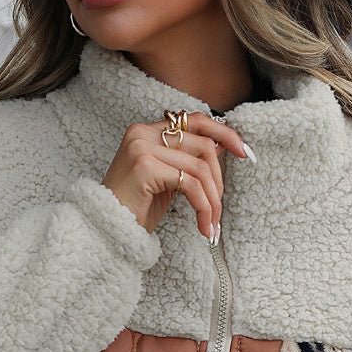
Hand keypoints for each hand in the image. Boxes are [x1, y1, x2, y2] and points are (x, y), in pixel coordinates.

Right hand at [101, 112, 249, 241]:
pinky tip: (203, 227)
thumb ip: (189, 160)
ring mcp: (142, 147)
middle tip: (219, 212)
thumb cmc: (134, 209)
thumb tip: (222, 145)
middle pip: (204, 146)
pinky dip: (203, 208)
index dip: (225, 133)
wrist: (105, 231)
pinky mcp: (145, 166)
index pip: (195, 120)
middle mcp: (142, 133)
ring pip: (200, 167)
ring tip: (211, 225)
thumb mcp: (168, 180)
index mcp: (147, 131)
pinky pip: (190, 184)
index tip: (246, 153)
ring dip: (212, 201)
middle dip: (219, 182)